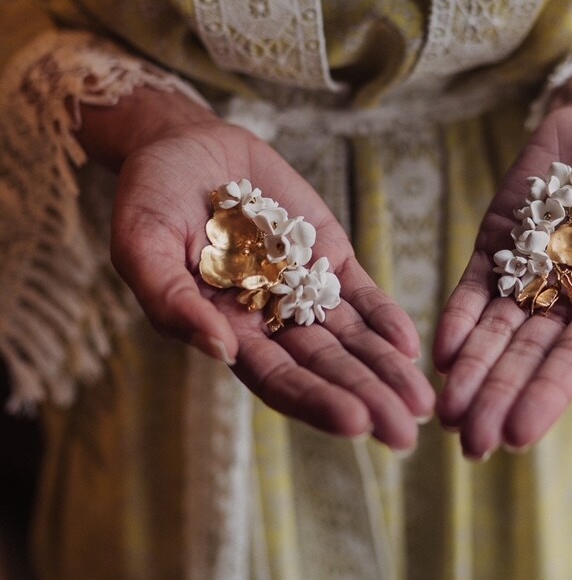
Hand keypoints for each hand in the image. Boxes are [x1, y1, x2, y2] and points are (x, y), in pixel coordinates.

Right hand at [81, 89, 434, 450]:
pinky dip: (386, 318)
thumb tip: (220, 352)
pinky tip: (410, 345)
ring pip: (352, 339)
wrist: (184, 145)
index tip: (355, 424)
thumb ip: (172, 301)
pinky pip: (361, 294)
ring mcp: (303, 289)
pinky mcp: (327, 255)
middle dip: (367, 400)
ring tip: (422, 402)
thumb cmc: (148, 199)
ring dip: (387, 371)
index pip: (277, 380)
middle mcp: (270, 322)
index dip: (315, 402)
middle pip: (325, 369)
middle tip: (405, 435)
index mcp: (224, 333)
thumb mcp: (141, 246)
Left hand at [433, 100, 571, 458]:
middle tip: (468, 444)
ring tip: (444, 412)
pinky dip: (456, 317)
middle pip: (525, 357)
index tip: (516, 435)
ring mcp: (525, 273)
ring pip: (491, 332)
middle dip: (496, 397)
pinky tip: (441, 351)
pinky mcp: (494, 245)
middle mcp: (565, 301)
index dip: (546, 396)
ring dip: (470, 371)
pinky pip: (473, 287)